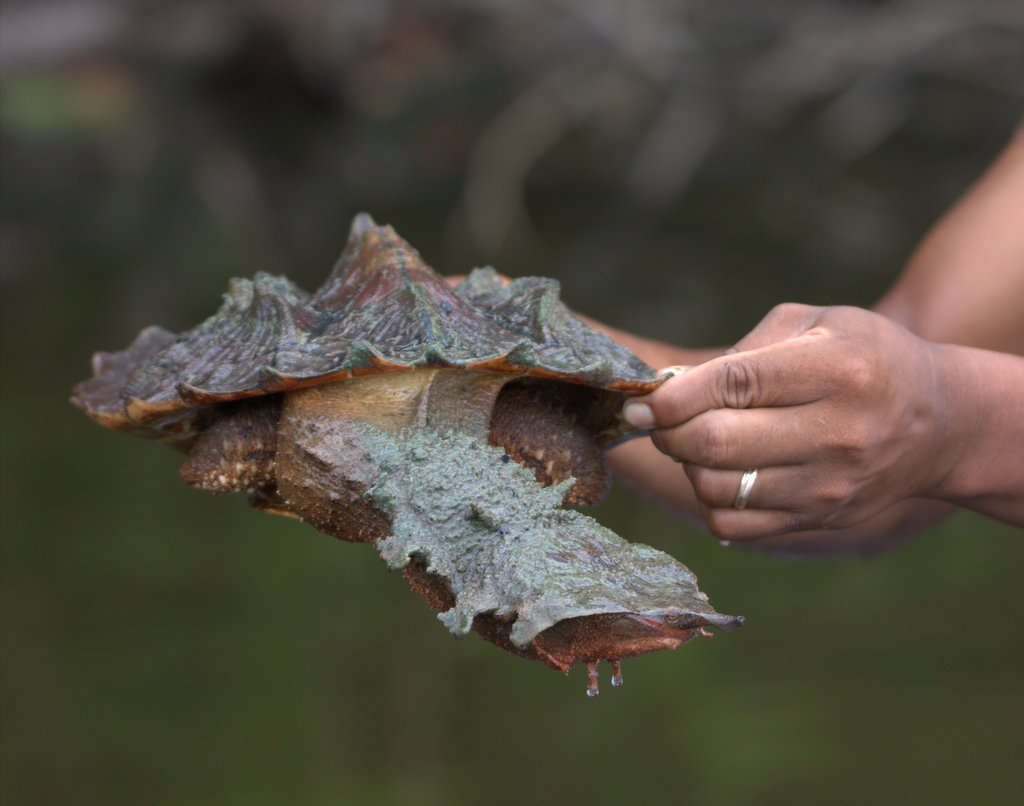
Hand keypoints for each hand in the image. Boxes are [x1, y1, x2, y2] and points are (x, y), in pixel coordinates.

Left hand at [622, 304, 958, 540]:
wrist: (938, 424)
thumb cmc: (865, 358)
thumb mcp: (818, 323)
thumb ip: (746, 349)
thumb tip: (672, 385)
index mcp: (837, 369)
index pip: (731, 384)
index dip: (671, 395)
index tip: (641, 399)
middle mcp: (837, 432)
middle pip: (715, 443)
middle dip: (667, 430)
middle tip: (657, 419)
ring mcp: (829, 485)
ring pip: (717, 488)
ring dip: (686, 463)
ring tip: (697, 441)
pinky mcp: (819, 519)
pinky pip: (733, 525)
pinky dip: (709, 499)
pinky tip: (720, 473)